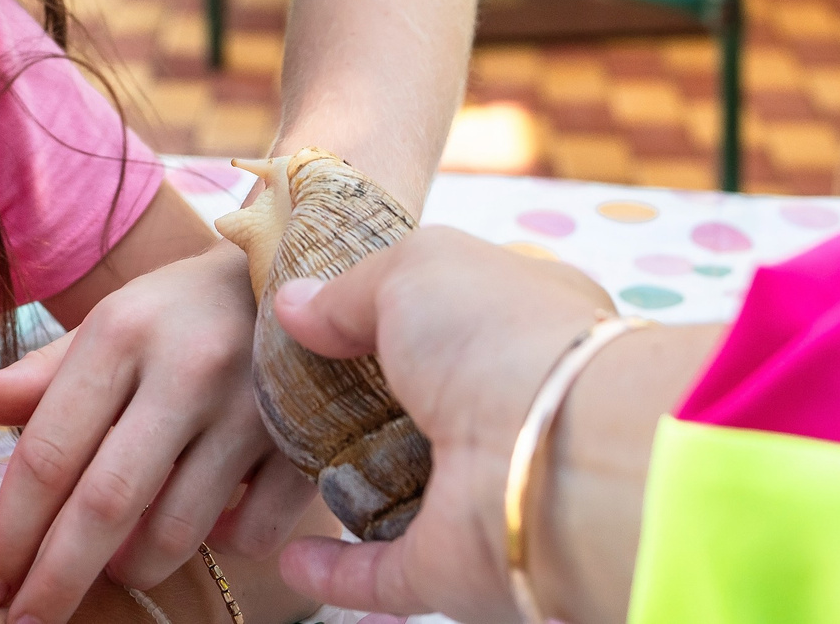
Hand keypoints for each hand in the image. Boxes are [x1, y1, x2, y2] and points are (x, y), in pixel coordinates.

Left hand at [0, 242, 316, 623]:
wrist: (295, 276)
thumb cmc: (179, 313)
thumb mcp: (107, 326)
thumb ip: (39, 376)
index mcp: (121, 334)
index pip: (49, 452)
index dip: (12, 527)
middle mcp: (185, 370)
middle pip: (105, 504)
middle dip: (56, 578)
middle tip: (25, 622)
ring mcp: (252, 409)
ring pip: (177, 531)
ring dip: (133, 567)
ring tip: (112, 566)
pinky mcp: (305, 442)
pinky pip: (252, 534)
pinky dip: (221, 547)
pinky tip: (202, 529)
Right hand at [269, 229, 614, 623]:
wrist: (562, 460)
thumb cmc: (501, 338)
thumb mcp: (419, 267)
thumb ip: (354, 287)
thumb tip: (297, 306)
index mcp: (521, 327)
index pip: (454, 318)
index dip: (395, 312)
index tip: (322, 318)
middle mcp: (508, 409)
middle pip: (420, 407)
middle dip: (362, 405)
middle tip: (287, 398)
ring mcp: (482, 491)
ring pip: (405, 492)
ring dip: (351, 489)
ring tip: (278, 472)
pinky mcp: (455, 564)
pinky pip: (383, 571)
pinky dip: (336, 569)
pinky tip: (289, 557)